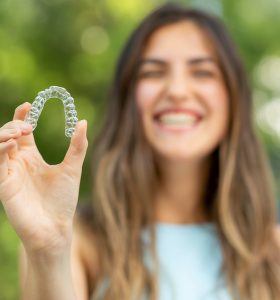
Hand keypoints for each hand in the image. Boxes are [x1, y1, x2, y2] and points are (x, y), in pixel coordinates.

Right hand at [0, 102, 87, 256]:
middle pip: (6, 135)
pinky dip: (0, 150)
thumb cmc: (63, 200)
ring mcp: (9, 173)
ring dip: (3, 134)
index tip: (29, 104)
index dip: (22, 116)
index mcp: (32, 158)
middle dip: (13, 125)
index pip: (21, 132)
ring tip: (19, 132)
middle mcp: (18, 163)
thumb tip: (82, 121)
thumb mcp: (72, 168)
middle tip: (27, 126)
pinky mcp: (3, 185)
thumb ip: (77, 146)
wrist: (56, 227)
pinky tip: (12, 144)